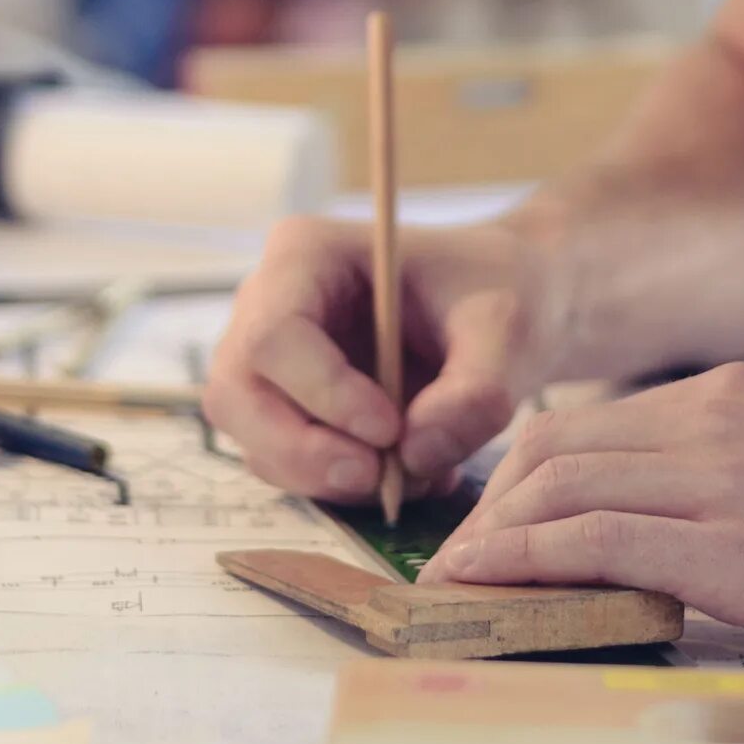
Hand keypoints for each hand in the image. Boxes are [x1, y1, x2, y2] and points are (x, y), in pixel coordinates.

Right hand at [204, 216, 561, 501]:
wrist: (504, 310)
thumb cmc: (498, 293)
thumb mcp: (507, 330)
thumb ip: (474, 393)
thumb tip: (413, 454)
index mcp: (305, 255)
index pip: (273, 335)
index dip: (321, 393)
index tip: (390, 429)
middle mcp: (267, 305)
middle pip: (236, 395)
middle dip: (301, 451)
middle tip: (376, 480)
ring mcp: (268, 364)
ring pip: (253, 440)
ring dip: (326, 478)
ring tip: (418, 473)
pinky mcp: (287, 412)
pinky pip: (286, 466)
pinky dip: (342, 488)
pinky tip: (410, 473)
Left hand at [420, 363, 743, 668]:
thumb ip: (725, 478)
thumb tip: (652, 530)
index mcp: (728, 396)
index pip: (584, 426)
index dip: (519, 478)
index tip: (487, 526)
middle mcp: (709, 419)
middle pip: (552, 450)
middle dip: (489, 509)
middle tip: (455, 564)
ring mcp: (715, 477)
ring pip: (557, 490)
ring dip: (491, 540)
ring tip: (455, 586)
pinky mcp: (723, 544)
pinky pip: (589, 541)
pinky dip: (522, 563)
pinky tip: (486, 590)